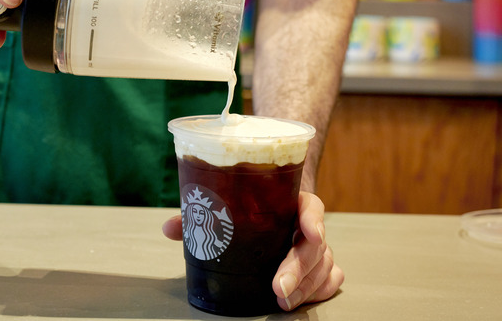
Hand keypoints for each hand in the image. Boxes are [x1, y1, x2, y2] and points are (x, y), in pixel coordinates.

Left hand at [161, 191, 343, 311]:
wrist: (274, 203)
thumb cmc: (250, 205)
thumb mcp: (229, 205)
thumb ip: (201, 215)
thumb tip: (170, 228)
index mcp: (292, 201)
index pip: (311, 207)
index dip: (313, 220)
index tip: (310, 234)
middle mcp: (309, 223)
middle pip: (315, 246)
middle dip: (298, 269)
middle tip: (279, 287)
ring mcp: (318, 246)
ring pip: (324, 266)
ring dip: (305, 286)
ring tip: (283, 300)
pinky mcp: (322, 264)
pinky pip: (330, 278)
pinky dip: (318, 290)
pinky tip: (301, 299)